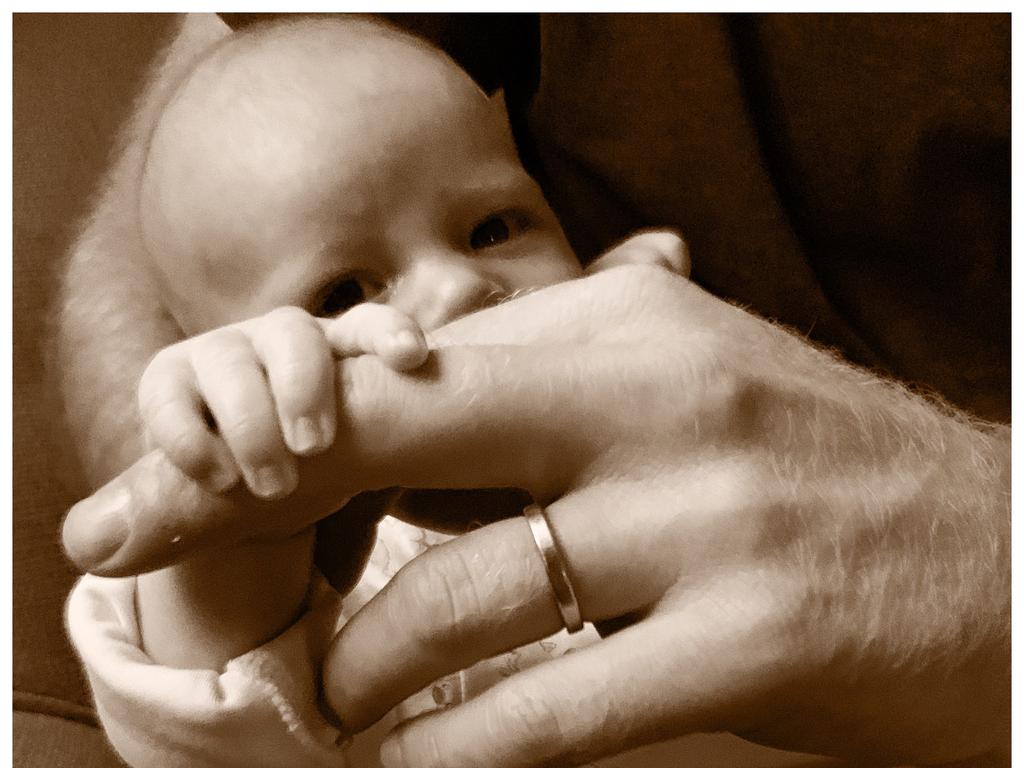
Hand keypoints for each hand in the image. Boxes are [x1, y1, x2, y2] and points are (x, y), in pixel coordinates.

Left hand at [62, 265, 1007, 764]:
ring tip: (321, 701)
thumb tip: (391, 426)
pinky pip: (548, 708)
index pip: (413, 367)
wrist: (1008, 557)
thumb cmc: (823, 478)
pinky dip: (453, 750)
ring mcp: (708, 522)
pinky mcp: (753, 641)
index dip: (280, 418)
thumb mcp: (681, 398)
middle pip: (401, 433)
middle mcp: (660, 405)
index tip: (168, 471)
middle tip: (134, 536)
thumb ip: (544, 404)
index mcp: (634, 329)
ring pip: (461, 596)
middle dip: (246, 490)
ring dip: (365, 664)